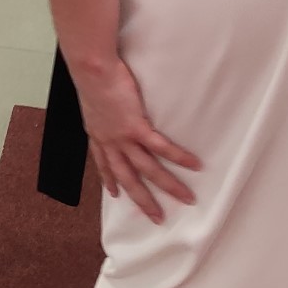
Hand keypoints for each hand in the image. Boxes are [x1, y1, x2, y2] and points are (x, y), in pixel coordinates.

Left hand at [75, 55, 199, 223]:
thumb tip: (106, 105)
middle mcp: (109, 142)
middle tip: (158, 217)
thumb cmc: (92, 76)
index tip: (115, 194)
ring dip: (169, 186)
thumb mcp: (92, 99)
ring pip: (148, 170)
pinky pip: (162, 148)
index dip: (109, 180)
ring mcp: (123, 138)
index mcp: (97, 135)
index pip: (104, 164)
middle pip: (128, 178)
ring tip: (187, 198)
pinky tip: (195, 165)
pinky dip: (179, 157)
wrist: (92, 70)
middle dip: (143, 200)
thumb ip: (100, 109)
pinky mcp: (137, 128)